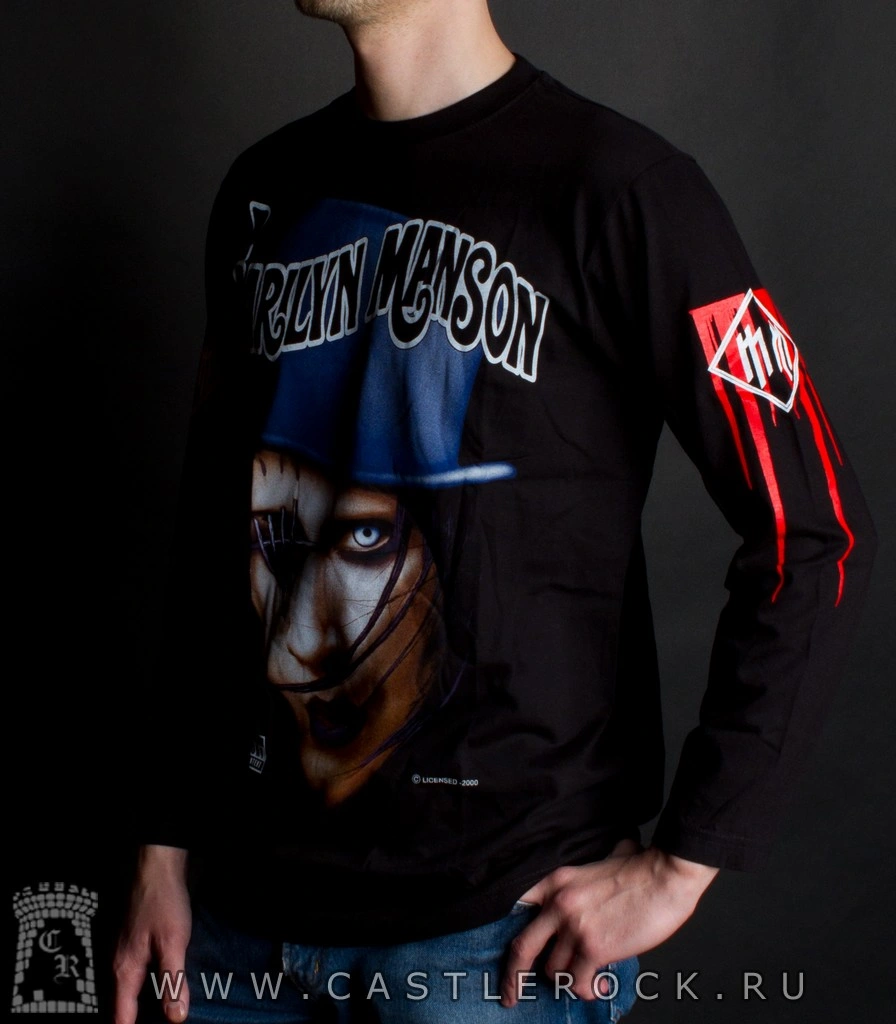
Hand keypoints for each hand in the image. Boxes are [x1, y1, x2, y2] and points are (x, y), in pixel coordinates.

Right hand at [113, 845, 191, 1023]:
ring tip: (160, 1017)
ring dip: (142, 1008)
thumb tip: (175, 1018)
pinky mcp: (134, 947)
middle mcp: (119, 967)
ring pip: (130, 993)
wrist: (157, 870)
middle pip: (123, 1009)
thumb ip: (173, 980)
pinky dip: (147, 991)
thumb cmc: (163, 903)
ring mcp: (124, 956)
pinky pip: (137, 978)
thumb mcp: (173, 942)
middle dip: (137, 1021)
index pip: (121, 1019)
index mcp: (124, 972)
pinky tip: (161, 992)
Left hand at [501, 838, 718, 1005]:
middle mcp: (558, 904)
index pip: (517, 907)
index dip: (506, 931)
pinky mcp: (594, 948)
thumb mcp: (596, 865)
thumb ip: (582, 880)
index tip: (504, 952)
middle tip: (510, 995)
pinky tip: (597, 988)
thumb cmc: (639, 869)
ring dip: (566, 978)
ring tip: (583, 978)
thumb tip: (586, 893)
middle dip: (513, 977)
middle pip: (522, 948)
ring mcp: (574, 927)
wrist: (664, 875)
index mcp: (556, 881)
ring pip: (553, 970)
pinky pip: (576, 982)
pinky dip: (585, 989)